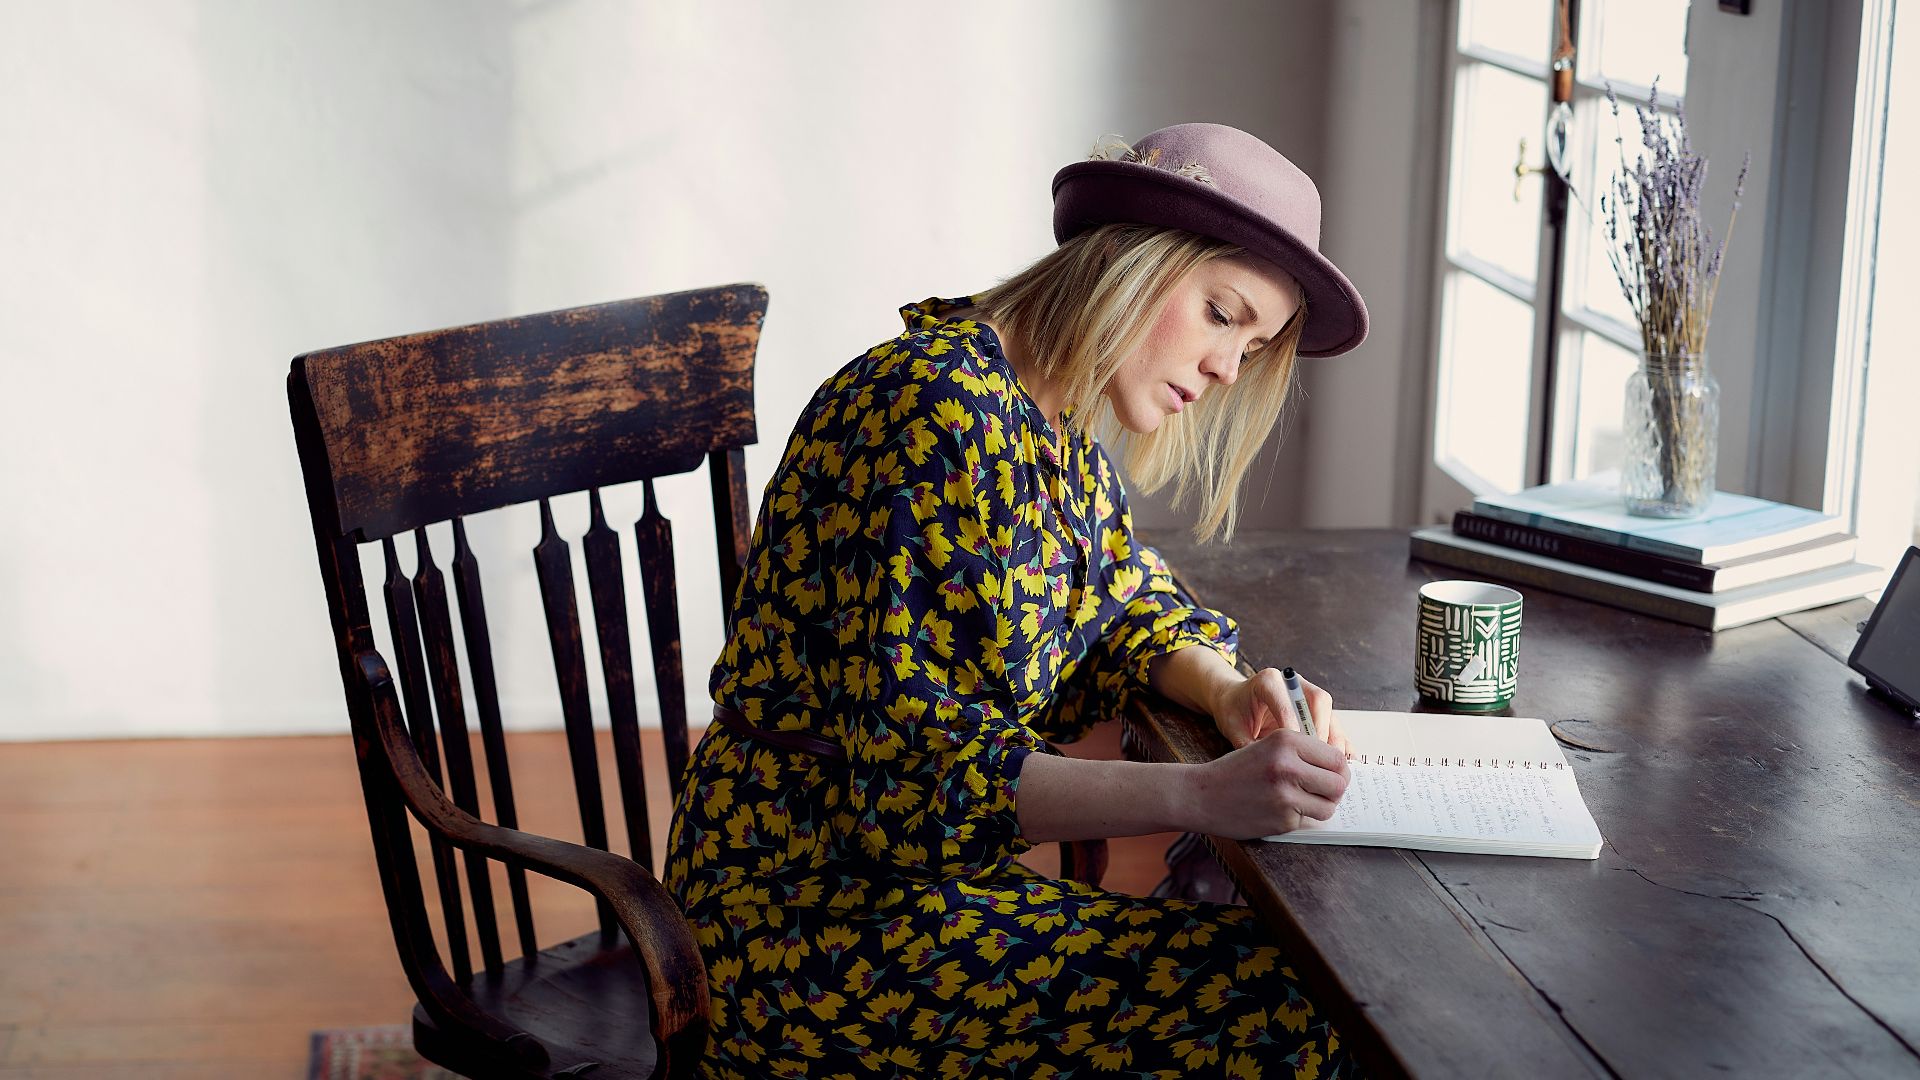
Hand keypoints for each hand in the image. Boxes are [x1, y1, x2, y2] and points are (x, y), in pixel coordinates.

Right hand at [1185, 727, 1350, 839]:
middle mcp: (1288, 765)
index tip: (1332, 775)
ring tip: (1304, 802)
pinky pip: (1309, 820)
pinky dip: (1301, 818)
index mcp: (1286, 740)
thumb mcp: (1267, 747)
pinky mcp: (1282, 819)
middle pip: (1339, 782)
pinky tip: (1282, 810)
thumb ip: (1302, 754)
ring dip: (1321, 806)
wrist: (1201, 795)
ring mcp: (1286, 794)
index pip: (1336, 757)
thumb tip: (1341, 768)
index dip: (1339, 769)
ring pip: (1329, 805)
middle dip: (1335, 790)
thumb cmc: (1235, 771)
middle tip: (1323, 792)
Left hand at [1210, 667, 1349, 757]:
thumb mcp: (1233, 727)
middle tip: (1318, 759)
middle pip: (1318, 701)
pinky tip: (1343, 760)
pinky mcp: (1315, 706)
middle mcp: (1293, 682)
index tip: (1295, 753)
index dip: (1294, 730)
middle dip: (1320, 732)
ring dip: (1333, 738)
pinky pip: (1333, 722)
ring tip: (1332, 764)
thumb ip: (1248, 744)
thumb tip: (1269, 767)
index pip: (1288, 704)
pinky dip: (1339, 741)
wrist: (1235, 700)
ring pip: (1329, 711)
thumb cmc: (1234, 711)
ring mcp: (1307, 692)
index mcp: (1269, 681)